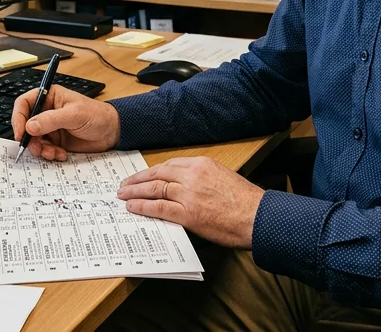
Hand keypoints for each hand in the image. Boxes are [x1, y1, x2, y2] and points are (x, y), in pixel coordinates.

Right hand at [11, 84, 120, 160]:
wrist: (112, 132)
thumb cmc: (97, 115)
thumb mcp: (74, 115)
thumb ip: (51, 120)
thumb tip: (29, 126)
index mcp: (49, 97)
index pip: (24, 103)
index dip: (18, 117)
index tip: (20, 133)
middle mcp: (47, 111)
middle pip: (26, 125)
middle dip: (30, 139)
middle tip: (37, 149)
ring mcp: (51, 127)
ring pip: (34, 139)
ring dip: (40, 149)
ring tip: (52, 153)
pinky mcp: (56, 141)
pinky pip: (44, 149)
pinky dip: (49, 154)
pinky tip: (61, 154)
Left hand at [116, 157, 264, 249]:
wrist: (257, 216)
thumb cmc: (245, 201)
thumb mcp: (223, 177)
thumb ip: (203, 178)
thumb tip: (186, 187)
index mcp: (202, 164)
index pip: (170, 164)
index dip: (153, 171)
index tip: (144, 176)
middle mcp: (192, 175)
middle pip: (158, 174)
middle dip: (138, 180)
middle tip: (125, 185)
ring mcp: (188, 194)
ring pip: (154, 189)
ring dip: (135, 192)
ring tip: (123, 195)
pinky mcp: (187, 213)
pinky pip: (159, 208)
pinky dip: (143, 207)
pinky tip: (133, 207)